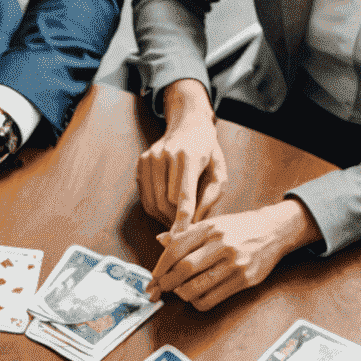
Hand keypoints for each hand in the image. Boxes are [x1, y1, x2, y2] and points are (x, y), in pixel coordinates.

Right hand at [136, 80, 225, 227]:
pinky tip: (166, 208)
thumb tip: (195, 222)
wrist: (188, 124)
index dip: (182, 218)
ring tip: (175, 220)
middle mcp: (167, 155)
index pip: (183, 195)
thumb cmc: (207, 151)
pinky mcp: (141, 163)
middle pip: (167, 202)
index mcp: (190, 156)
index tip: (180, 236)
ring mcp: (151, 158)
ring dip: (164, 217)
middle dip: (175, 219)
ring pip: (154, 202)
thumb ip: (211, 196)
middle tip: (184, 227)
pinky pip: (145, 196)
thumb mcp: (219, 170)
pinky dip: (155, 209)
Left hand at [149, 201, 319, 310]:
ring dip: (181, 294)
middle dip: (167, 283)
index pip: (176, 248)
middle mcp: (222, 244)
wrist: (274, 230)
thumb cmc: (240, 228)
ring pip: (196, 287)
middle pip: (184, 269)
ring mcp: (234, 263)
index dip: (160, 266)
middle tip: (160, 289)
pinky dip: (197, 302)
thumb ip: (187, 233)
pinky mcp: (243, 280)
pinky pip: (211, 299)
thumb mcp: (213, 223)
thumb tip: (161, 240)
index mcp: (210, 228)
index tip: (153, 277)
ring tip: (180, 291)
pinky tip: (196, 296)